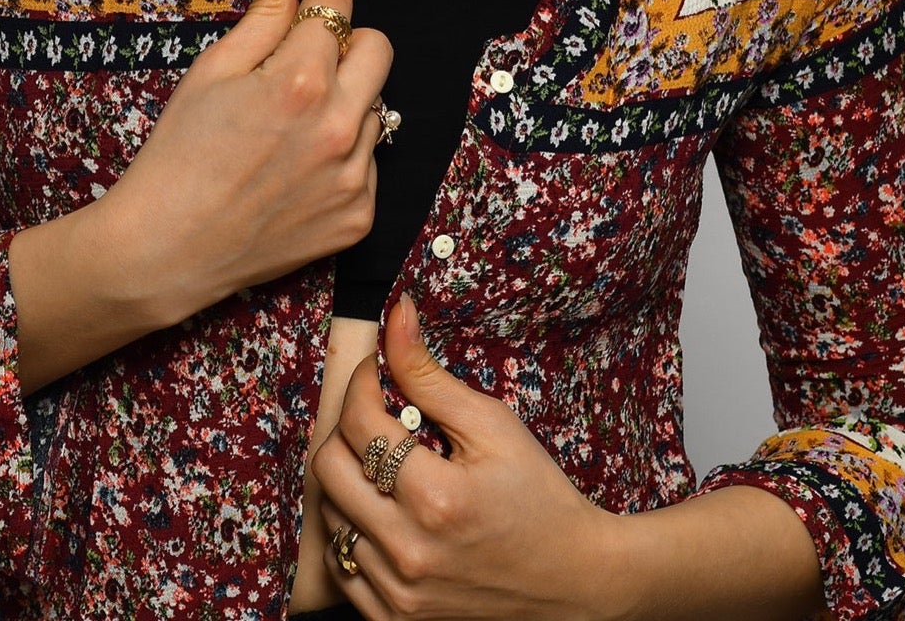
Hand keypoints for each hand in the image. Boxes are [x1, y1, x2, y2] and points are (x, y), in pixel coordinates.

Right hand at [103, 0, 393, 317]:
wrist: (167, 249)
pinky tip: (295, 165)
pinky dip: (341, 153)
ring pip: (374, 106)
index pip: (338, 5)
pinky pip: (369, 161)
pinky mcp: (360, 218)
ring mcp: (356, 177)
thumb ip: (264, 8)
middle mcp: (341, 127)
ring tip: (288, 122)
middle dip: (343, 41)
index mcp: (303, 82)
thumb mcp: (214, 69)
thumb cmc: (179, 153)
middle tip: (299, 55)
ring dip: (343, 99)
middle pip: (377, 49)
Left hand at [312, 292, 620, 620]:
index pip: (357, 421)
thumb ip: (429, 373)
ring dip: (348, 477)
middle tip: (379, 417)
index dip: (363, 381)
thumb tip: (394, 313)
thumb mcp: (492, 425)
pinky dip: (351, 529)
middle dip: (347, 428)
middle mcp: (409, 552)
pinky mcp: (394, 619)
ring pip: (329, 514)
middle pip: (328, 466)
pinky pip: (340, 564)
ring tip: (387, 464)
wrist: (575, 581)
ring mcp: (399, 592)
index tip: (381, 373)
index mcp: (437, 499)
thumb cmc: (540, 497)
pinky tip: (384, 511)